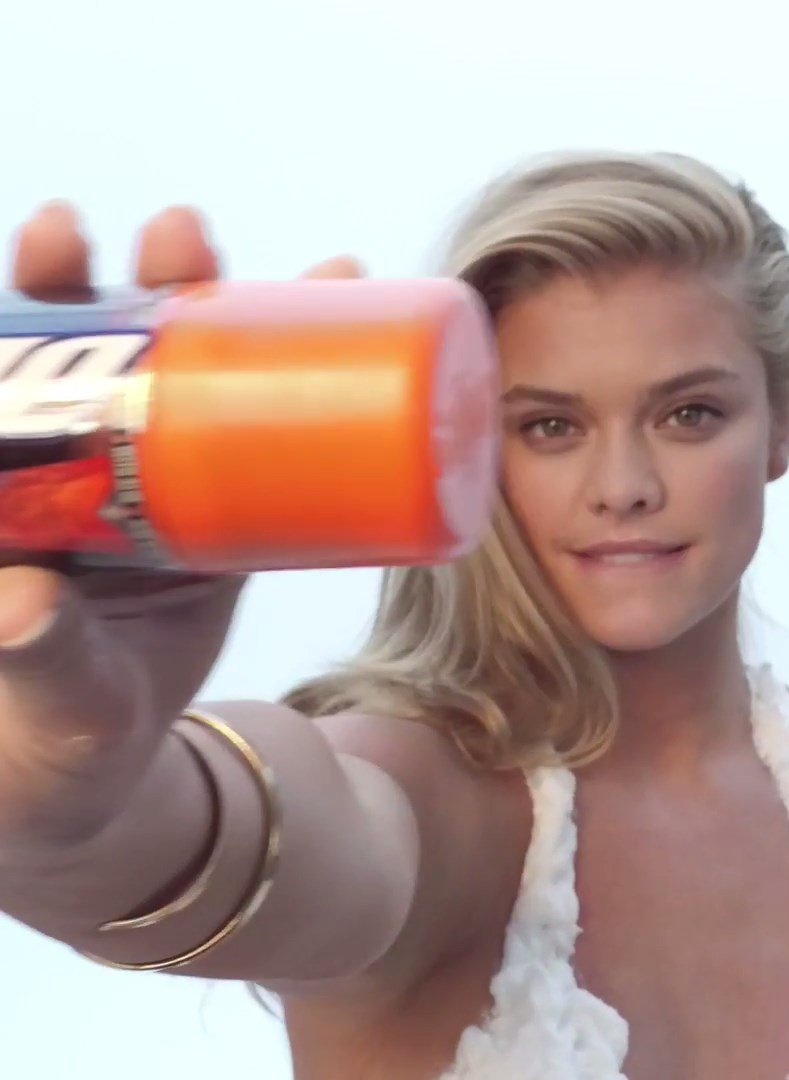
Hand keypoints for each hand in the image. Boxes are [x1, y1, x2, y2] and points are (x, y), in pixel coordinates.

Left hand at [0, 202, 362, 856]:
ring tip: (289, 264)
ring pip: (186, 379)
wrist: (106, 791)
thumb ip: (32, 652)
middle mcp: (74, 469)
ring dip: (223, 309)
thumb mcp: (41, 695)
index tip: (58, 239)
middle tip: (179, 237)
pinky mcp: (215, 521)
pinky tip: (347, 318)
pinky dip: (310, 383)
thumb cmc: (44, 745)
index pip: (20, 369)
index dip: (37, 296)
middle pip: (102, 348)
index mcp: (16, 485)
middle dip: (132, 278)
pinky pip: (263, 437)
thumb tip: (20, 598)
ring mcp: (150, 489)